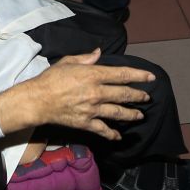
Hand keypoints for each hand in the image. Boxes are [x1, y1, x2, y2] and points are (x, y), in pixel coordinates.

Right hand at [0, 49, 153, 140]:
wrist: (37, 100)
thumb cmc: (51, 78)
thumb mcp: (68, 61)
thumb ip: (86, 58)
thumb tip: (99, 52)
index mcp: (93, 75)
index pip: (122, 74)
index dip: (139, 75)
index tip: (151, 77)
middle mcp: (97, 92)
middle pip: (124, 94)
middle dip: (138, 96)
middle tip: (147, 97)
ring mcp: (93, 109)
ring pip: (118, 112)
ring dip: (132, 114)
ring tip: (140, 115)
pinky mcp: (86, 122)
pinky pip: (103, 129)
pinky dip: (112, 133)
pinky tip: (118, 136)